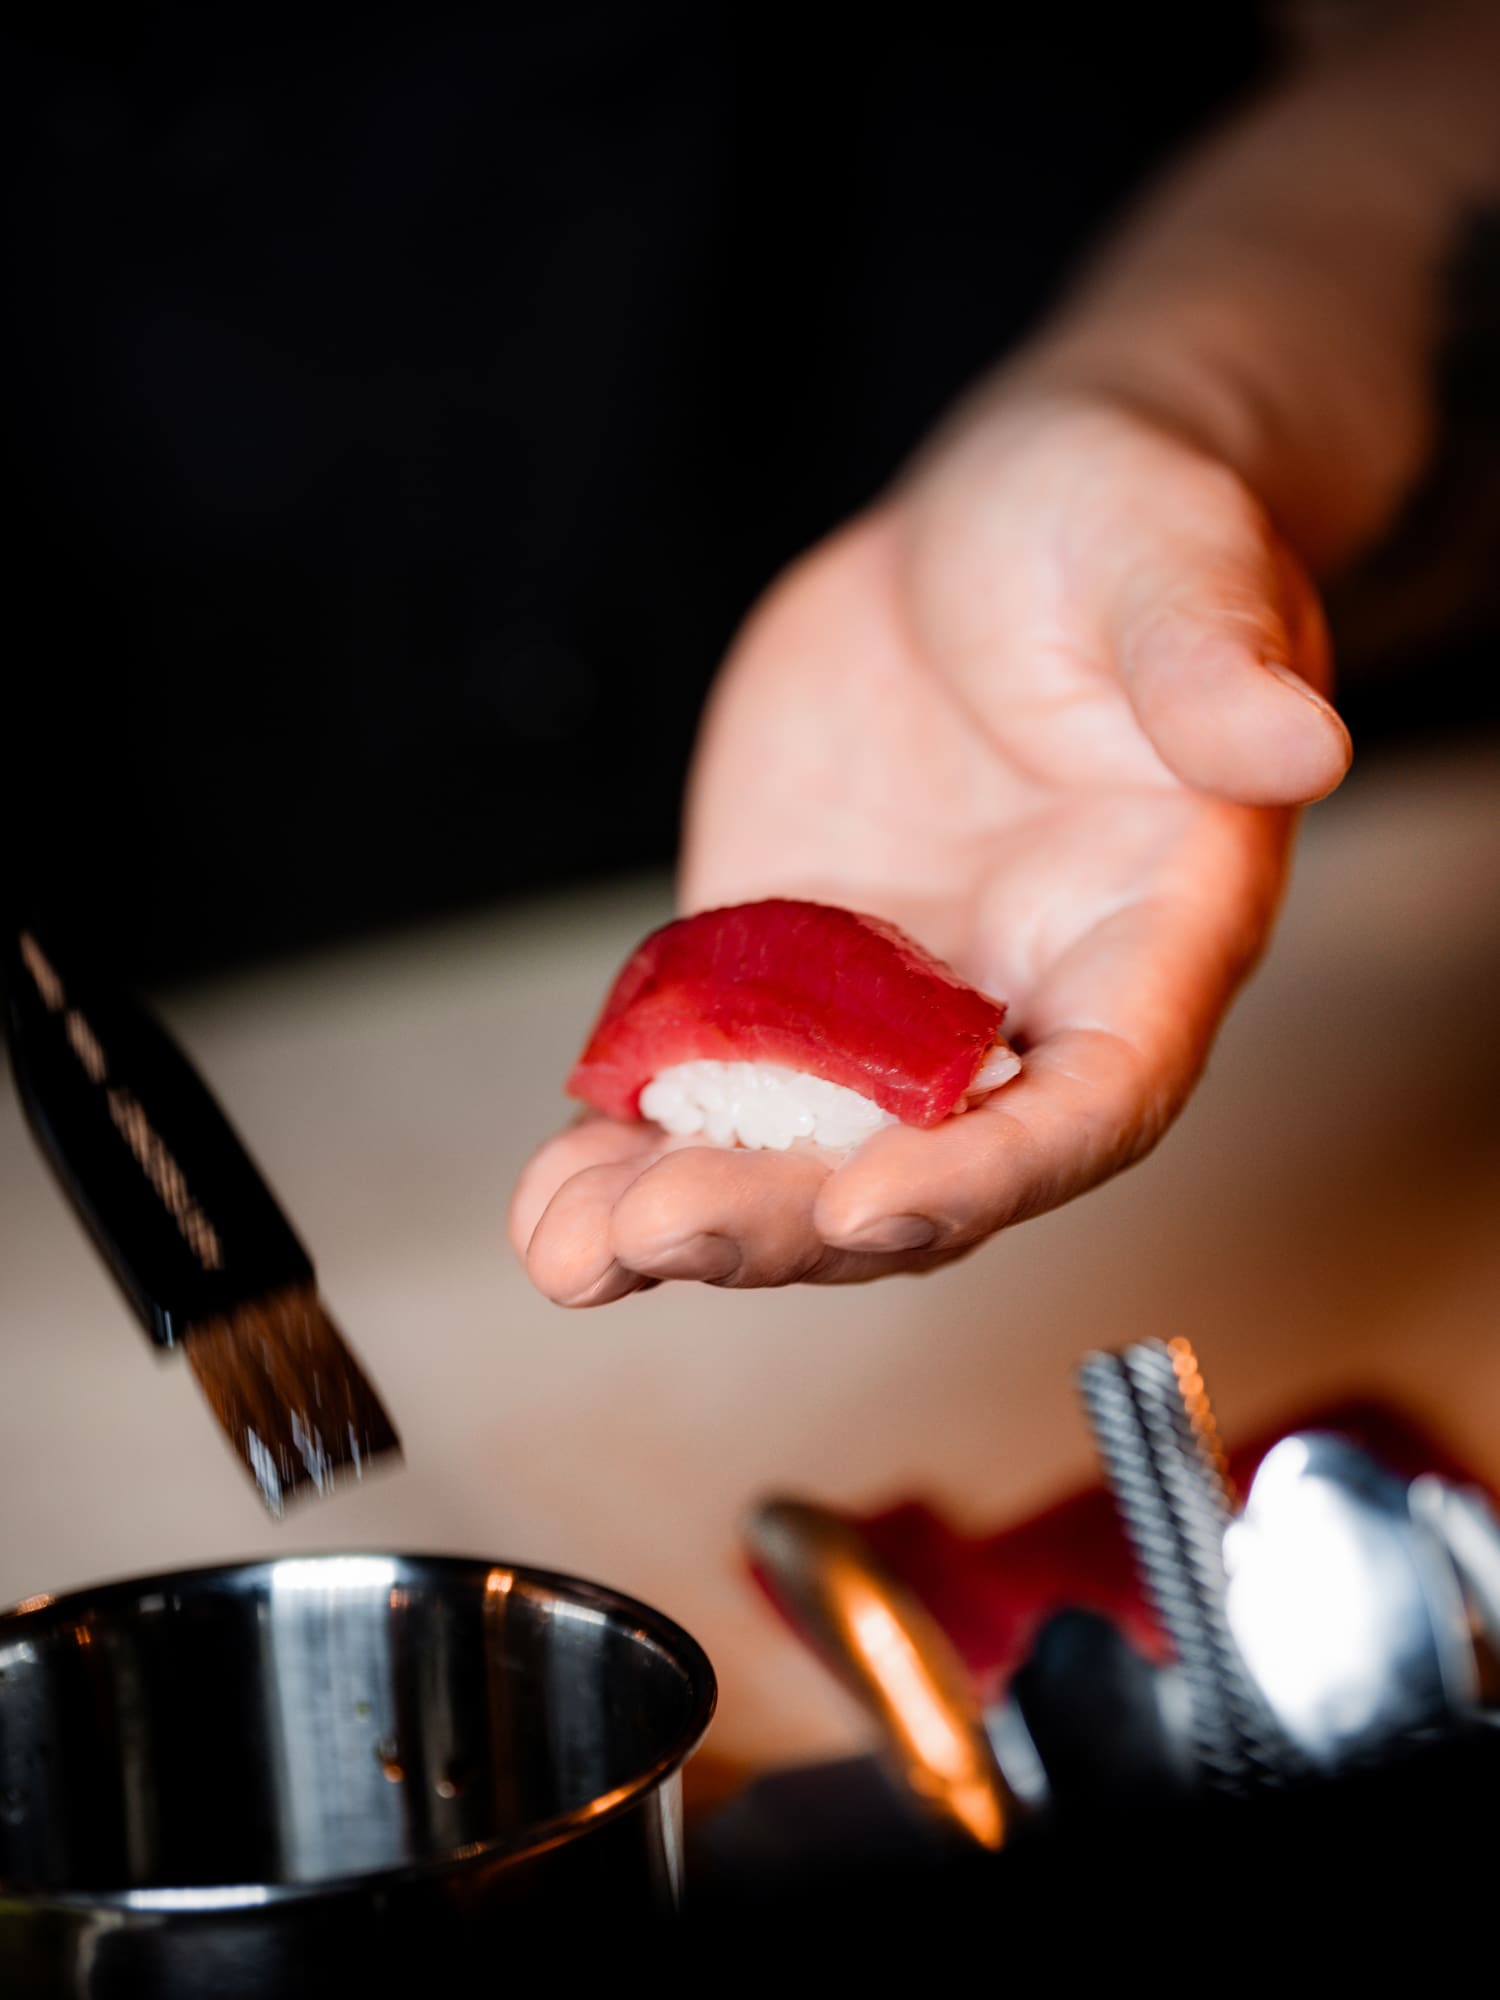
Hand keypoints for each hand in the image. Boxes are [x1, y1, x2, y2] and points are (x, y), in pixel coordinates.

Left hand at [510, 389, 1350, 1303]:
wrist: (995, 530)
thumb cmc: (1122, 532)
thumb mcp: (1172, 564)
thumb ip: (1216, 663)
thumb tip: (1302, 739)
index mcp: (1145, 945)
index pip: (1091, 1104)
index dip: (989, 1170)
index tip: (870, 1200)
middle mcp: (1020, 1010)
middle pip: (922, 1171)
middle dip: (793, 1219)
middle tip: (661, 1232)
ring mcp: (891, 1009)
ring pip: (802, 1161)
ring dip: (691, 1221)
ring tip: (570, 1251)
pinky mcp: (783, 977)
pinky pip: (709, 1088)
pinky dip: (631, 1152)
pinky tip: (552, 1205)